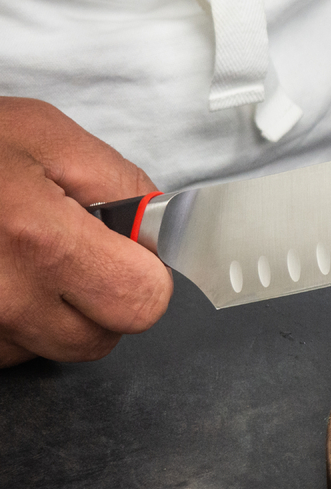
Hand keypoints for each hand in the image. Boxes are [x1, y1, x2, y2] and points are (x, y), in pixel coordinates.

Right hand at [0, 98, 172, 368]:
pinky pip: (8, 351)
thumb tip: (157, 238)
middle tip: (74, 249)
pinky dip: (13, 321)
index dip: (145, 273)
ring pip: (53, 349)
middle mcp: (1, 297)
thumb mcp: (49, 137)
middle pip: (100, 338)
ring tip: (20, 254)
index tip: (129, 251)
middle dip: (103, 297)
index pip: (142, 302)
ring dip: (53, 310)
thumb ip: (123, 187)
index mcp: (38, 239)